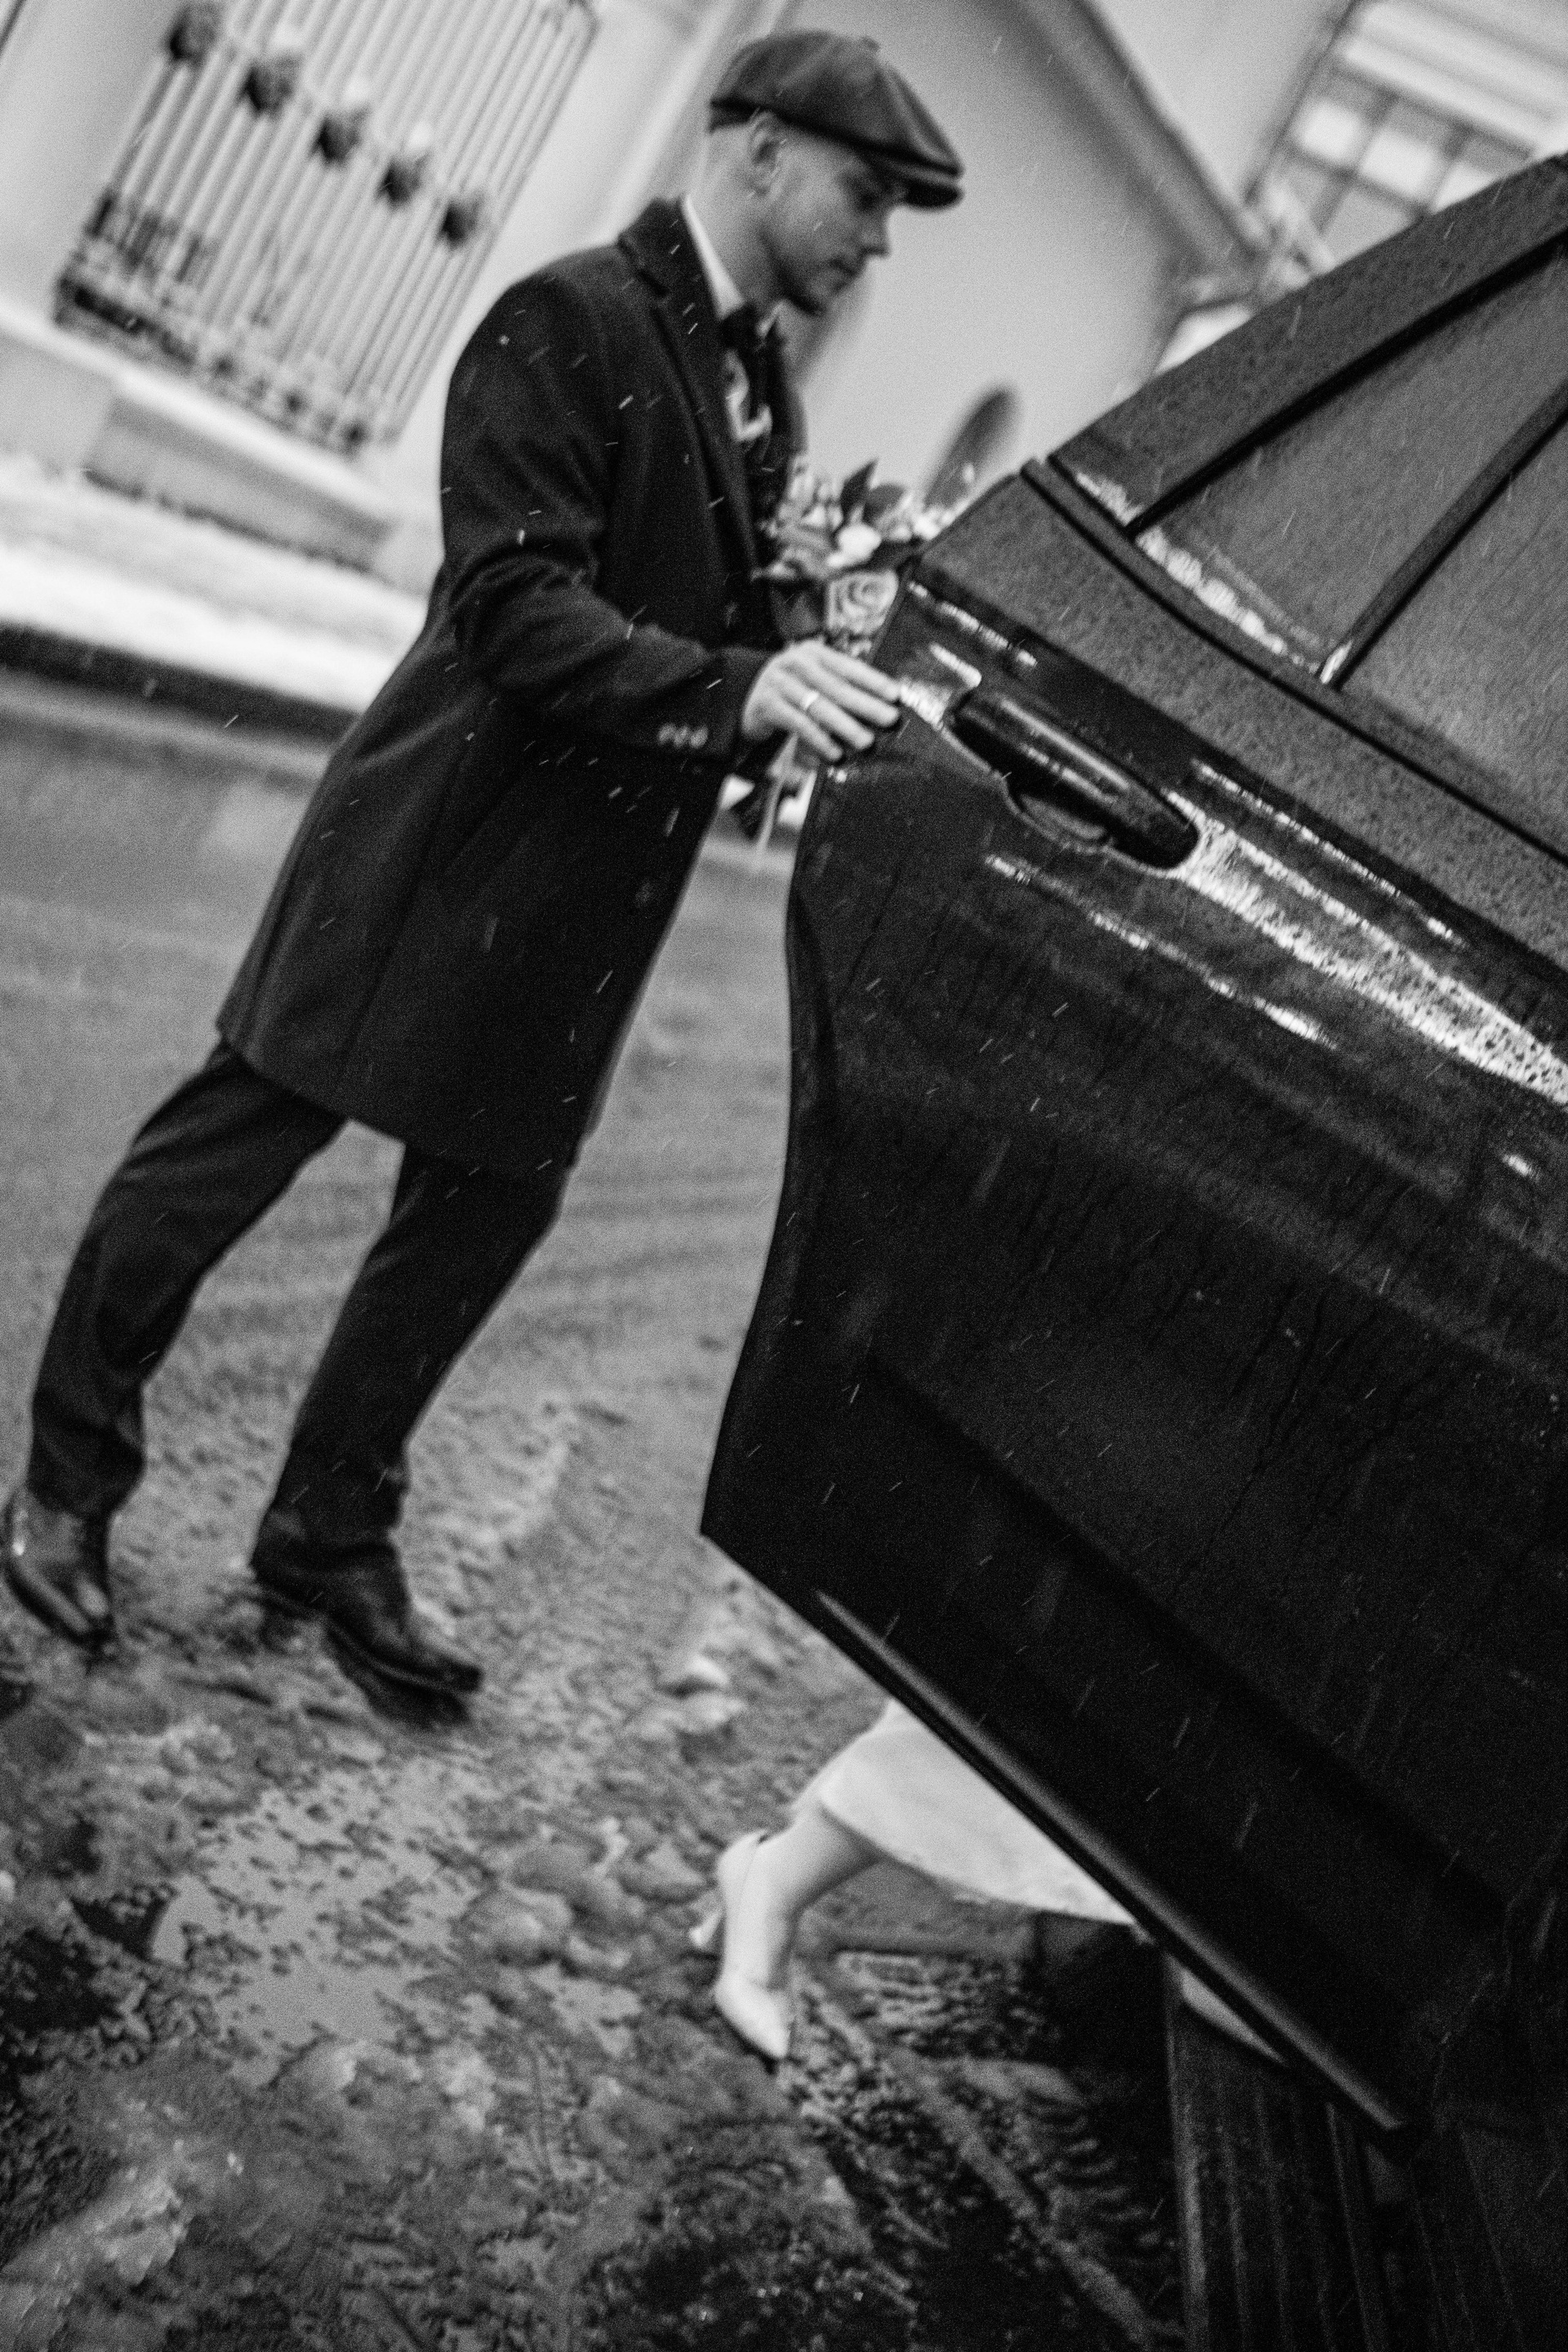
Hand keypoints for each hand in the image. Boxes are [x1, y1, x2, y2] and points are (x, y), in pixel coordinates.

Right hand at [740, 640, 900, 762]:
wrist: (747, 695)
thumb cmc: (792, 689)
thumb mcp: (813, 679)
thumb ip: (838, 685)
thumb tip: (878, 705)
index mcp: (813, 652)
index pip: (848, 666)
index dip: (873, 681)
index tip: (895, 695)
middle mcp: (796, 662)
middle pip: (837, 687)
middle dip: (866, 705)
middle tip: (888, 719)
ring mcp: (780, 682)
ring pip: (820, 706)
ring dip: (846, 726)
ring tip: (866, 741)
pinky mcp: (768, 704)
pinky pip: (800, 724)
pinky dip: (820, 740)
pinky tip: (835, 752)